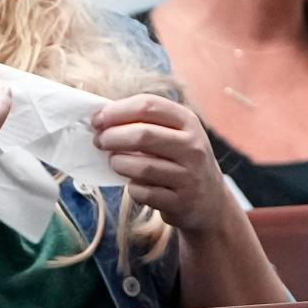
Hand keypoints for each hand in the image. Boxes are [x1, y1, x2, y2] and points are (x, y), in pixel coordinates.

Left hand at [91, 94, 229, 233]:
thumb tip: (100, 118)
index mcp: (187, 121)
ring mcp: (189, 176)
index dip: (116, 111)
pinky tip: (134, 184)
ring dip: (118, 163)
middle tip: (99, 141)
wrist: (211, 201)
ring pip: (142, 166)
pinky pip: (144, 192)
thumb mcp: (172, 133)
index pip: (148, 106)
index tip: (97, 120)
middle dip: (112, 137)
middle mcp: (193, 146)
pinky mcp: (181, 202)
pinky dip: (132, 188)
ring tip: (114, 162)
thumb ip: (142, 121)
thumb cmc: (179, 159)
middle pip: (142, 135)